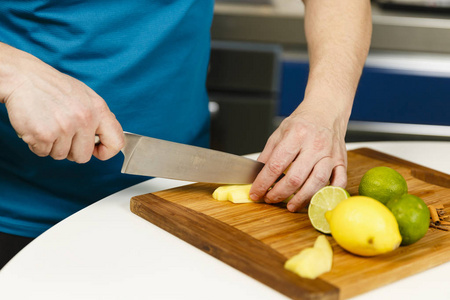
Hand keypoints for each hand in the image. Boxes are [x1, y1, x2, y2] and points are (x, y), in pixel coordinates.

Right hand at [0, 44, 123, 162]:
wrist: (24, 77)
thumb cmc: (54, 87)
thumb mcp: (85, 96)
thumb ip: (98, 117)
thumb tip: (105, 137)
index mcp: (98, 109)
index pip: (117, 142)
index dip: (106, 151)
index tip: (96, 150)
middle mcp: (85, 118)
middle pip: (84, 156)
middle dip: (72, 151)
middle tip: (63, 135)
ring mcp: (65, 127)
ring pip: (62, 156)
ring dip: (53, 146)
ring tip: (49, 126)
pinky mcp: (44, 134)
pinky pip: (43, 153)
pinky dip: (38, 144)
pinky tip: (37, 127)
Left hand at [249, 103, 347, 211]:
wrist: (327, 110)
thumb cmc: (302, 122)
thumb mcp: (280, 132)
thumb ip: (268, 154)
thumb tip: (256, 175)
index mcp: (296, 135)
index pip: (276, 164)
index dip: (263, 182)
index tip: (256, 193)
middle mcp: (315, 144)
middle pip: (296, 177)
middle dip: (279, 193)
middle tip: (270, 199)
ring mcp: (330, 154)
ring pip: (317, 183)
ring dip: (301, 198)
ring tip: (290, 205)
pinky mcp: (341, 161)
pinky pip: (339, 182)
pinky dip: (328, 194)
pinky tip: (316, 200)